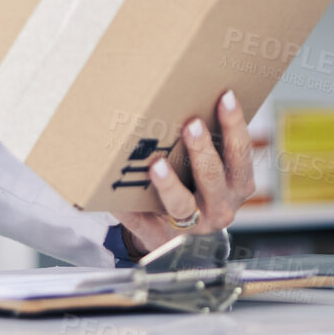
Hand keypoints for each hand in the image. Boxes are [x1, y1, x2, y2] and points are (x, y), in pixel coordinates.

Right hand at [114, 90, 255, 257]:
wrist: (190, 235)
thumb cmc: (157, 219)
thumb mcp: (137, 218)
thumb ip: (119, 204)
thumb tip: (88, 177)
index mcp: (186, 225)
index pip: (178, 205)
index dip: (169, 186)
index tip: (156, 165)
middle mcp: (215, 212)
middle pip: (211, 181)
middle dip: (201, 151)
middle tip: (191, 125)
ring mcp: (234, 194)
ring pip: (238, 163)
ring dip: (231, 131)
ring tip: (223, 102)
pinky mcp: (244, 177)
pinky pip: (245, 151)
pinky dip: (238, 124)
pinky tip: (230, 99)